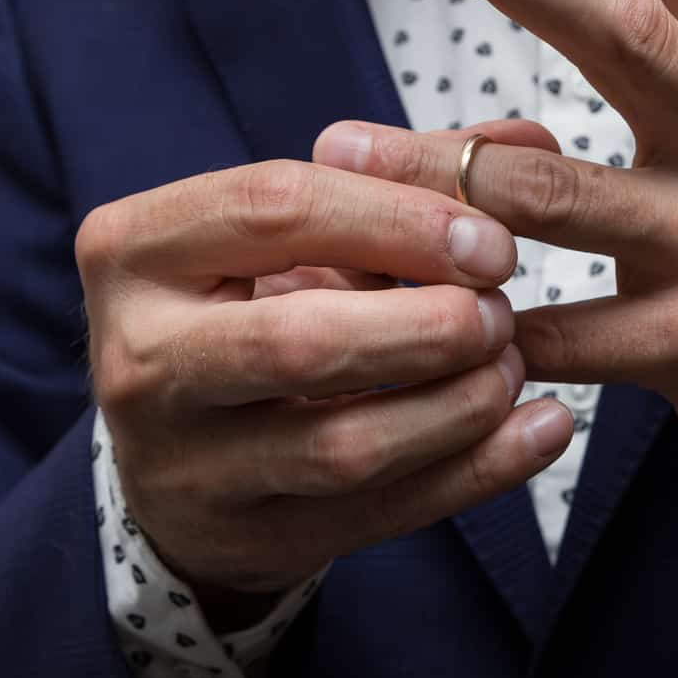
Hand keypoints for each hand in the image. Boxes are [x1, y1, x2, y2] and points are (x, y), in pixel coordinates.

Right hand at [76, 147, 573, 622]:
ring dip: (458, 404)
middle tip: (499, 312)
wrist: (179, 455)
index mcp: (138, 249)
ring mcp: (185, 465)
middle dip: (428, 325)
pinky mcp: (248, 540)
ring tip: (511, 366)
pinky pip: (381, 514)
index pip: (275, 208)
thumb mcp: (294, 235)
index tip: (492, 241)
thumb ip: (404, 182)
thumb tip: (527, 138)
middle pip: (301, 341)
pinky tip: (539, 430)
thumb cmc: (250, 309)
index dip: (401, 219)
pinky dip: (478, 471)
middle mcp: (141, 359)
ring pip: (344, 445)